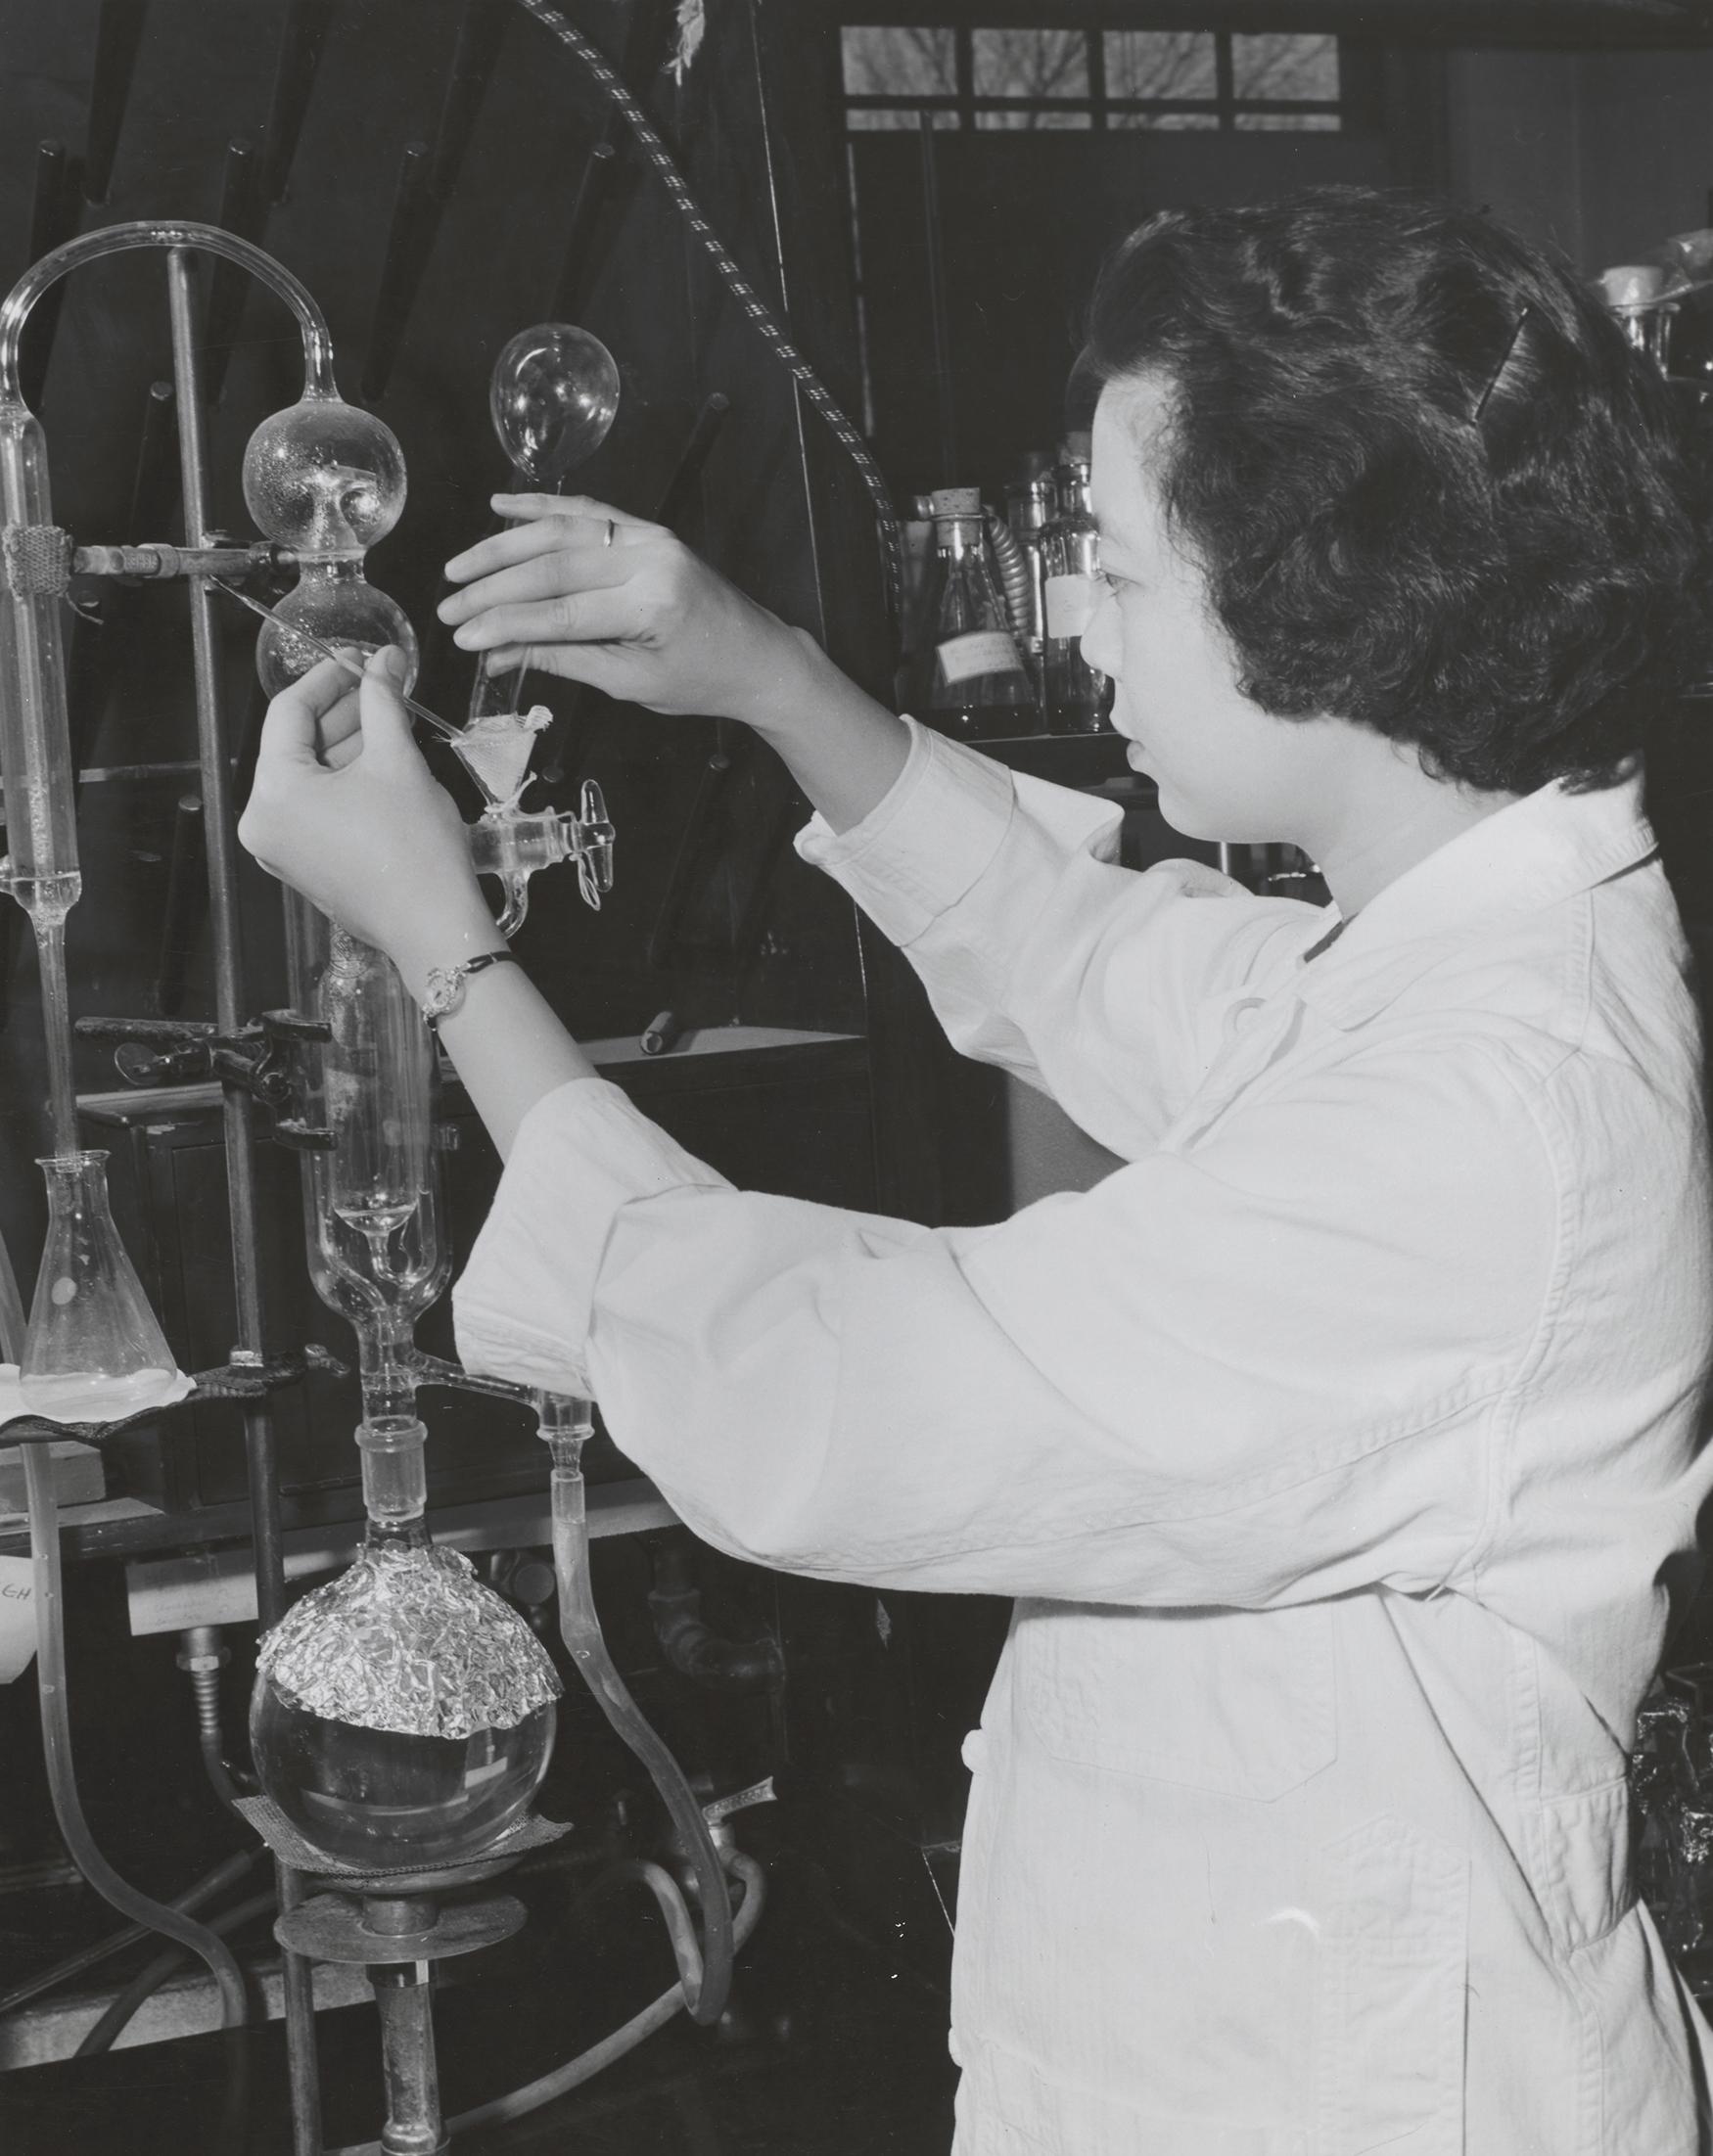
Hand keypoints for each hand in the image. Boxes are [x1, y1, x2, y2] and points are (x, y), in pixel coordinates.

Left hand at [239, 649, 498, 992]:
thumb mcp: (398, 760)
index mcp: (274, 793)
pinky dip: (345, 782)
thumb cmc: (415, 851)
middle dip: (342, 711)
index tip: (360, 659)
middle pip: (296, 745)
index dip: (328, 677)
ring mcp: (283, 849)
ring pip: (310, 777)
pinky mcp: (306, 865)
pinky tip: (381, 759)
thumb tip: (384, 663)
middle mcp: (265, 823)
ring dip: (347, 745)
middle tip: (380, 682)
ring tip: (388, 718)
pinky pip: (318, 808)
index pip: (289, 712)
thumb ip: (383, 702)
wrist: (435, 926)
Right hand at [438, 494, 823, 727]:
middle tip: (450, 607)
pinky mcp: (648, 530)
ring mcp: (650, 537)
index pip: (560, 613)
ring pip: (562, 531)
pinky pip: (588, 511)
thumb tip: (498, 655)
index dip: (504, 625)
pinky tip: (502, 507)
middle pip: (553, 567)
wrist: (758, 657)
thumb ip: (565, 661)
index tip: (463, 637)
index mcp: (651, 604)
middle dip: (493, 589)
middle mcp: (650, 559)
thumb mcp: (633, 683)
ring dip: (504, 547)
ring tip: (461, 568)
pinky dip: (541, 508)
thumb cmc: (702, 680)